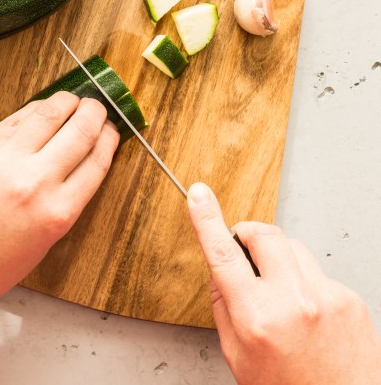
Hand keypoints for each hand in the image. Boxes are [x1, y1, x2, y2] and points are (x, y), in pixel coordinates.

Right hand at [187, 182, 380, 384]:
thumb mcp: (237, 355)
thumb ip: (224, 308)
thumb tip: (221, 271)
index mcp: (257, 317)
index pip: (223, 255)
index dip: (207, 219)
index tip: (199, 195)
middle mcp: (294, 302)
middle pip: (265, 235)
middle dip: (248, 236)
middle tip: (243, 252)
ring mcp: (327, 298)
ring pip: (294, 248)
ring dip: (279, 259)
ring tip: (280, 295)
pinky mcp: (351, 300)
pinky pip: (319, 273)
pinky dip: (307, 284)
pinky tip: (307, 314)